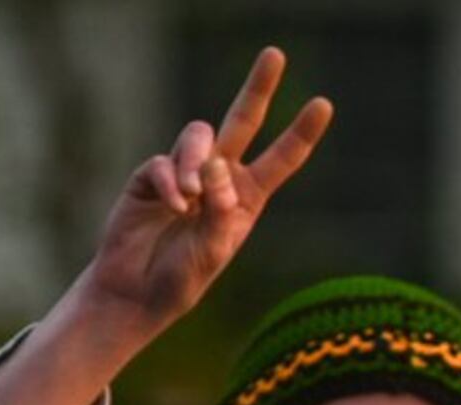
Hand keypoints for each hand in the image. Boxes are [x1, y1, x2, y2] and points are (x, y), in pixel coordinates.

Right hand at [75, 49, 332, 337]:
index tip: (323, 103)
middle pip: (242, 121)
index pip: (281, 159)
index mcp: (247, 198)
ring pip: (199, 137)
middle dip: (258, 88)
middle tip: (275, 54)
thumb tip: (216, 165)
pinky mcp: (152, 176)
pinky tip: (175, 207)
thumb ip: (221, 212)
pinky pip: (165, 163)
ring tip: (193, 199)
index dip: (301, 132)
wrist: (136, 293)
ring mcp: (186, 173)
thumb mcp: (214, 253)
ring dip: (197, 162)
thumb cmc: (181, 279)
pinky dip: (172, 183)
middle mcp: (220, 178)